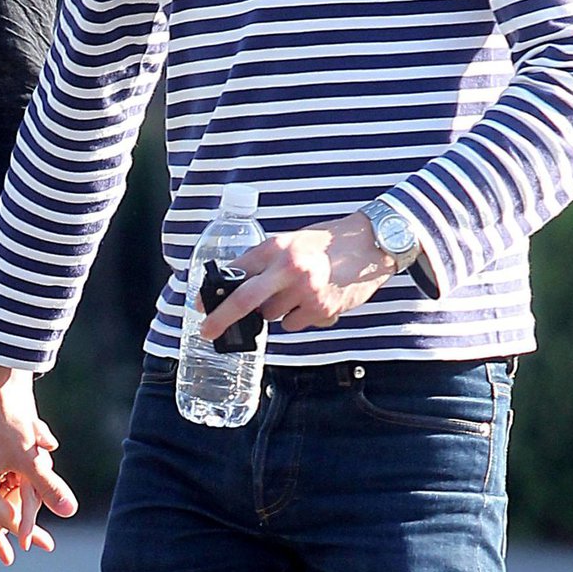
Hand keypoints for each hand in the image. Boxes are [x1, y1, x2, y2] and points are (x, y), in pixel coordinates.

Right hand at [0, 351, 78, 564]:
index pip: (2, 520)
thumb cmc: (5, 418)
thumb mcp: (31, 457)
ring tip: (4, 524)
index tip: (37, 548)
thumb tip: (69, 511)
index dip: (23, 535)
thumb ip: (48, 486)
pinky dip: (8, 474)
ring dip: (6, 500)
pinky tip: (20, 471)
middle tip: (4, 558)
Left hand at [198, 212, 394, 338]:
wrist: (371, 244)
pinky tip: (316, 299)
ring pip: (273, 315)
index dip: (215, 291)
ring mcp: (306, 291)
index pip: (237, 271)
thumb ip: (266, 260)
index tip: (201, 303)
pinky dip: (299, 317)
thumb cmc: (329, 242)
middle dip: (222, 318)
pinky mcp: (322, 310)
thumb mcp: (292, 241)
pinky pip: (296, 324)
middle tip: (207, 330)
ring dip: (276, 311)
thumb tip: (238, 283)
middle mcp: (289, 268)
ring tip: (298, 292)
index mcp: (278, 247)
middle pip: (245, 300)